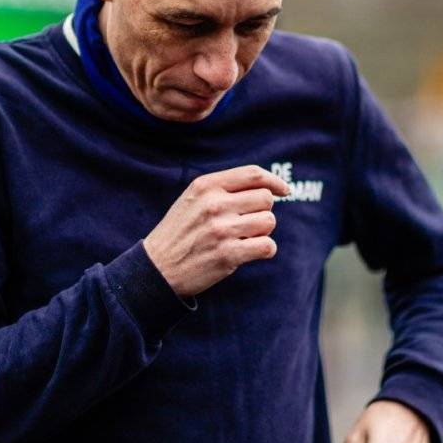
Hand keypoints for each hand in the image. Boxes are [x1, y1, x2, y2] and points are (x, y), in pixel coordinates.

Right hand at [143, 165, 290, 296]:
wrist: (157, 268)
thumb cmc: (180, 232)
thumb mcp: (192, 199)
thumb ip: (223, 188)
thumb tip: (267, 186)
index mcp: (205, 186)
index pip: (253, 174)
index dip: (274, 181)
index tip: (285, 191)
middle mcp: (214, 204)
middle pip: (266, 199)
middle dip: (262, 211)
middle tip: (247, 224)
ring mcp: (221, 229)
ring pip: (268, 221)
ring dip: (262, 232)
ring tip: (243, 238)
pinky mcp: (228, 254)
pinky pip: (267, 246)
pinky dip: (265, 250)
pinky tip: (251, 252)